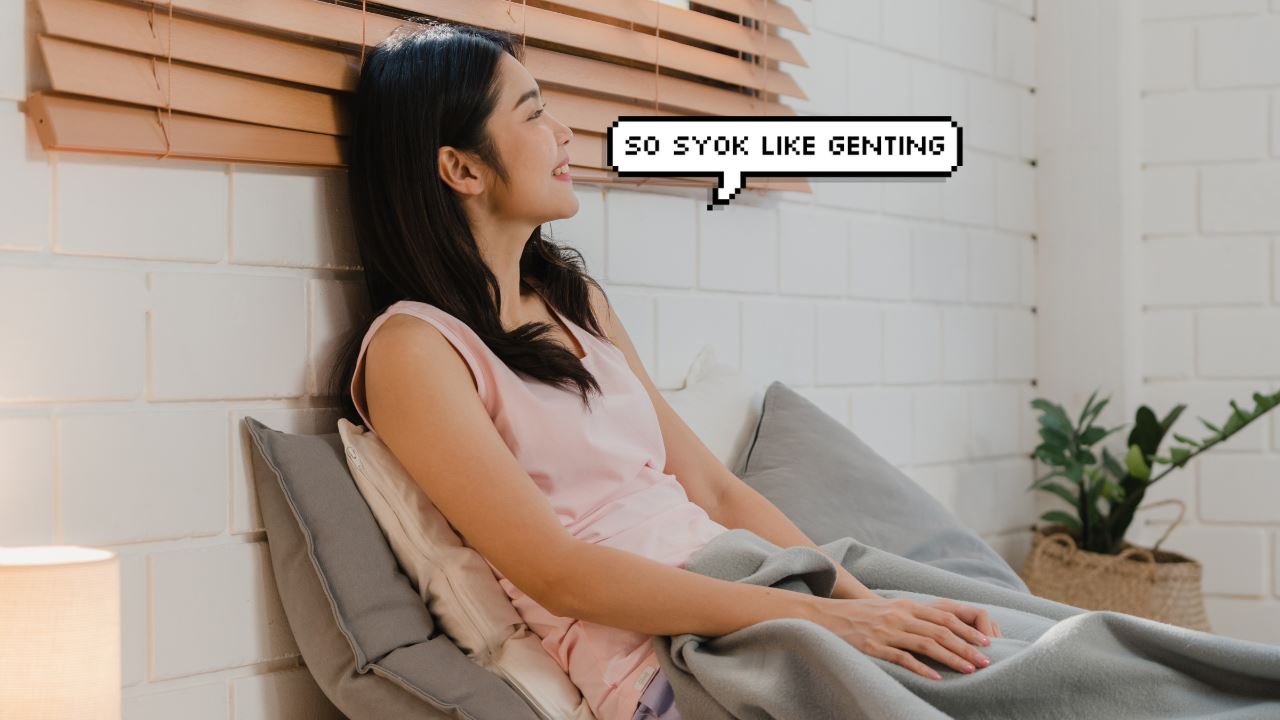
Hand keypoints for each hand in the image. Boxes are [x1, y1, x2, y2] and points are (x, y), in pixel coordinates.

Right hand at [807, 596, 994, 680]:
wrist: (825, 616)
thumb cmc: (860, 615)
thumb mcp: (889, 608)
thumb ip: (913, 616)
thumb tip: (941, 629)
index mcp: (906, 605)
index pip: (944, 617)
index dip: (967, 630)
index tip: (986, 643)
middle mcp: (899, 616)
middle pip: (941, 631)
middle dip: (966, 647)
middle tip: (985, 662)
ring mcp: (886, 631)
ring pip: (927, 645)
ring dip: (952, 659)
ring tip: (969, 671)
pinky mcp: (874, 647)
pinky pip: (902, 658)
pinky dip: (922, 669)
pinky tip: (937, 678)